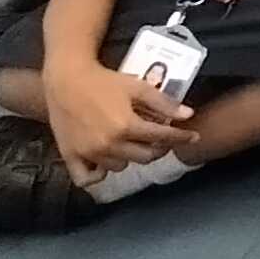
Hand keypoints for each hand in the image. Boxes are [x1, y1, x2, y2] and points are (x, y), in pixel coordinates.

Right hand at [48, 53, 194, 182]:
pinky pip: (87, 178)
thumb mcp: (137, 86)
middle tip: (161, 140)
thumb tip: (188, 114)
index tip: (193, 137)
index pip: (161, 138)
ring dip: (130, 157)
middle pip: (144, 157)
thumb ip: (163, 102)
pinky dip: (98, 175)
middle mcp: (108, 144)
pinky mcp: (70, 156)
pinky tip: (105, 164)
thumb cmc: (104, 81)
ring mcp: (88, 153)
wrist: (66, 80)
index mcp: (126, 126)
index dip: (180, 138)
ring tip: (132, 143)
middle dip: (158, 148)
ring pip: (120, 167)